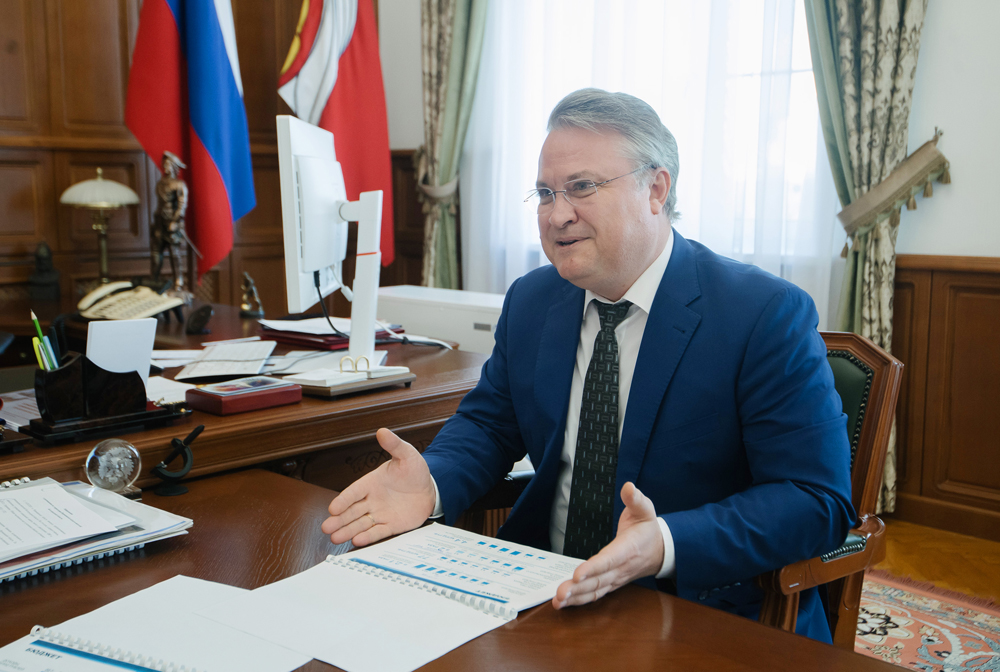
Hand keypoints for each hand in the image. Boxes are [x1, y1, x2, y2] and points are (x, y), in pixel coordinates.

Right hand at [321, 428, 435, 546]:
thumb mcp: (406, 455)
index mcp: (371, 482)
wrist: (430, 488)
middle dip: (339, 520)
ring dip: (347, 531)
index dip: (343, 500)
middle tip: (326, 528)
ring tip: (334, 538)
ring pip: (360, 524)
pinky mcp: (391, 525)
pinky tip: (357, 541)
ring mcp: (380, 514)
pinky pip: (378, 532)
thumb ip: (394, 445)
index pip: (354, 492)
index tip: (332, 508)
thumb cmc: (415, 471)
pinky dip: (368, 537)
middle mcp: (372, 500)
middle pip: (352, 511)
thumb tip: (382, 431)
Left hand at [552, 482, 663, 608]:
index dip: (593, 568)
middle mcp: (621, 567)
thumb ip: (636, 499)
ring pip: (596, 590)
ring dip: (576, 597)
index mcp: (628, 548)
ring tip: (558, 601)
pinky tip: (565, 603)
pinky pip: (596, 594)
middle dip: (578, 588)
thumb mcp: (646, 509)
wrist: (662, 550)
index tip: (577, 575)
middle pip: (599, 580)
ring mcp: (616, 578)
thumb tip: (628, 487)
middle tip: (560, 593)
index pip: (609, 560)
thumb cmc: (648, 528)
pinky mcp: (612, 583)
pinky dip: (581, 600)